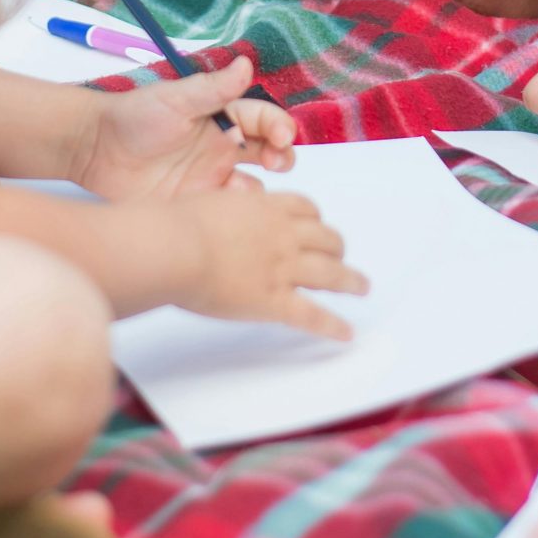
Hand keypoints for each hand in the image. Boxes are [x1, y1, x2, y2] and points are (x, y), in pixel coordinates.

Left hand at [73, 57, 296, 202]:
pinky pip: (224, 211)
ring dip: (259, 187)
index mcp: (224, 116)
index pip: (264, 119)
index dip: (279, 126)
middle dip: (282, 156)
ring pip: (253, 185)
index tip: (283, 135)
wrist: (95, 148)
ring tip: (242, 188)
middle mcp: (224, 147)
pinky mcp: (196, 203)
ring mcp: (211, 177)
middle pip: (270, 152)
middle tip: (277, 161)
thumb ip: (213, 88)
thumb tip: (247, 64)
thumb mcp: (175, 99)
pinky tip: (223, 209)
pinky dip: (233, 212)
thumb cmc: (135, 115)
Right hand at [181, 177, 367, 338]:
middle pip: (325, 238)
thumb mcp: (206, 204)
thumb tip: (209, 218)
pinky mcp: (274, 301)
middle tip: (340, 257)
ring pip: (330, 273)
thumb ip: (220, 211)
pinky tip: (346, 334)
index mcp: (266, 208)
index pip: (305, 209)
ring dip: (350, 280)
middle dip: (336, 248)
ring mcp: (282, 268)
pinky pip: (312, 315)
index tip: (318, 227)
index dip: (316, 220)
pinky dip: (332, 326)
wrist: (176, 247)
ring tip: (362, 286)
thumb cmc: (178, 225)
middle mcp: (282, 235)